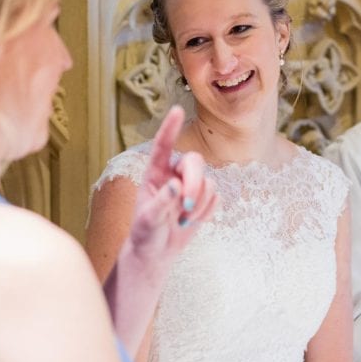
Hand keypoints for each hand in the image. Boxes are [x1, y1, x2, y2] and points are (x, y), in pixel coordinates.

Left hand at [123, 106, 216, 268]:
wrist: (156, 251)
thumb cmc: (145, 233)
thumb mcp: (147, 220)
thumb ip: (160, 202)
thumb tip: (175, 185)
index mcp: (155, 172)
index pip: (163, 146)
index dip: (170, 128)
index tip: (178, 110)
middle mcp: (174, 173)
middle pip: (195, 162)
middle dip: (195, 184)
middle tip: (186, 208)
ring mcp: (191, 185)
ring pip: (208, 182)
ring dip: (199, 204)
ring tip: (183, 220)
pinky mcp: (203, 198)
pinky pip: (215, 197)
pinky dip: (206, 212)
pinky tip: (191, 221)